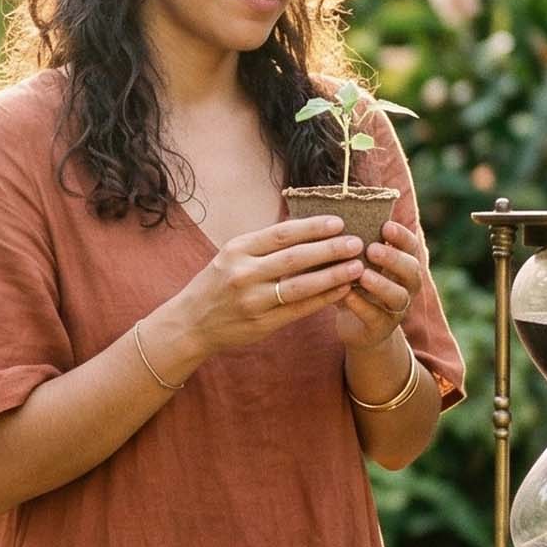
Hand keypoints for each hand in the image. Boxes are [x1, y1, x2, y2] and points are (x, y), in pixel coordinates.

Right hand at [150, 214, 367, 365]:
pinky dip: (323, 299)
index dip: (312, 227)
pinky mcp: (261, 324)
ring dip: (332, 275)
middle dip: (330, 249)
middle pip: (295, 258)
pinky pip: (299, 309)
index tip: (338, 222)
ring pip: (300, 286)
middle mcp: (243, 274)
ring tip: (357, 267)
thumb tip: (305, 227)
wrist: (190, 323)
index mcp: (237, 250)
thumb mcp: (231, 256)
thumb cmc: (216, 285)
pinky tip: (342, 290)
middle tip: (356, 242)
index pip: (281, 234)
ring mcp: (252, 301)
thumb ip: (263, 245)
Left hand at [331, 218, 425, 354]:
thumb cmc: (354, 285)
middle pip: (412, 270)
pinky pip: (376, 317)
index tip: (386, 226)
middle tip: (373, 249)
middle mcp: (405, 286)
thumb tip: (327, 211)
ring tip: (362, 275)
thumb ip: (351, 244)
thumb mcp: (356, 263)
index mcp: (402, 265)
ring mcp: (396, 309)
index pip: (411, 247)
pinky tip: (346, 295)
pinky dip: (361, 305)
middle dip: (394, 258)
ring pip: (399, 296)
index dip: (402, 237)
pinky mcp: (381, 328)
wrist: (357, 327)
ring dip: (381, 284)